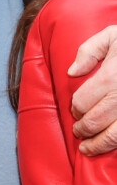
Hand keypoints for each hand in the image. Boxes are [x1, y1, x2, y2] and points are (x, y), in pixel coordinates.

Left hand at [68, 25, 116, 154]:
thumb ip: (89, 51)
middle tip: (78, 131)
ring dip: (98, 144)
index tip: (74, 111)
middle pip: (95, 120)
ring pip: (114, 136)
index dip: (75, 108)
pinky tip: (109, 145)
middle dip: (83, 128)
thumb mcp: (112, 36)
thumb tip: (72, 72)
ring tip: (88, 148)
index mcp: (111, 77)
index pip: (83, 101)